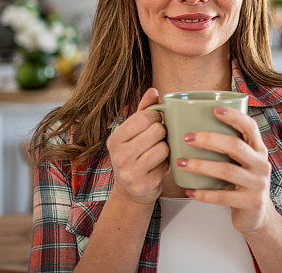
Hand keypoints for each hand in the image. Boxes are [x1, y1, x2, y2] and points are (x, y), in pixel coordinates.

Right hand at [106, 87, 168, 205]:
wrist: (130, 191)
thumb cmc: (134, 155)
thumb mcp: (134, 132)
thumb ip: (144, 110)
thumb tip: (154, 90)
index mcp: (115, 139)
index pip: (146, 116)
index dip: (156, 117)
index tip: (155, 123)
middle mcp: (119, 155)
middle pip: (157, 130)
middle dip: (162, 133)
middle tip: (158, 139)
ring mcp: (130, 172)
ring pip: (164, 147)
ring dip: (166, 149)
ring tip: (158, 153)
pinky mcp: (144, 185)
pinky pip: (167, 165)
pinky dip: (166, 164)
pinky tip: (158, 167)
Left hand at [180, 106, 274, 233]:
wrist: (258, 216)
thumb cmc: (242, 183)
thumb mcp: (243, 162)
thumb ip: (229, 147)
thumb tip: (196, 125)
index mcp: (259, 150)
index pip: (250, 127)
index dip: (234, 116)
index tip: (214, 109)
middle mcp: (261, 164)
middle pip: (235, 146)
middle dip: (209, 139)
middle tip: (187, 138)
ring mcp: (258, 184)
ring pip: (227, 170)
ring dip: (201, 166)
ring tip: (181, 162)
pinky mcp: (251, 203)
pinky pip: (223, 196)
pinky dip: (204, 193)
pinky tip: (190, 190)